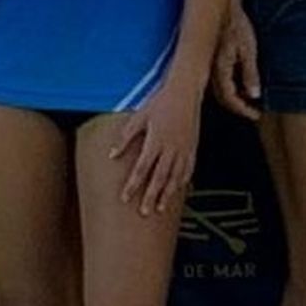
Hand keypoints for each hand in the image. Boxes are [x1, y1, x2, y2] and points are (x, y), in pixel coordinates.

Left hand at [109, 80, 200, 215]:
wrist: (185, 93)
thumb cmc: (158, 103)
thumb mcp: (138, 117)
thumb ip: (125, 137)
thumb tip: (112, 155)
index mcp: (155, 141)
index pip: (141, 169)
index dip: (133, 185)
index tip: (125, 199)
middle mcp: (170, 149)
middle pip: (159, 178)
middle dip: (150, 196)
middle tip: (143, 212)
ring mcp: (184, 150)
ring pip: (175, 177)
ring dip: (166, 194)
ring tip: (159, 208)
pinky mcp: (193, 148)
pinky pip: (188, 170)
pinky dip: (182, 182)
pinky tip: (178, 191)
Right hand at [212, 2, 261, 119]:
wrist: (222, 6)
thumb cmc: (236, 24)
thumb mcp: (247, 49)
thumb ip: (249, 73)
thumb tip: (254, 94)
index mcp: (219, 69)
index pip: (229, 98)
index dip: (243, 110)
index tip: (256, 114)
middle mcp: (211, 69)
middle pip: (222, 97)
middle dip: (237, 107)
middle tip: (253, 111)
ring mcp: (209, 64)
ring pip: (218, 89)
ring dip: (233, 97)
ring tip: (248, 99)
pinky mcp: (211, 58)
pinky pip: (218, 79)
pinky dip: (229, 86)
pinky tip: (239, 83)